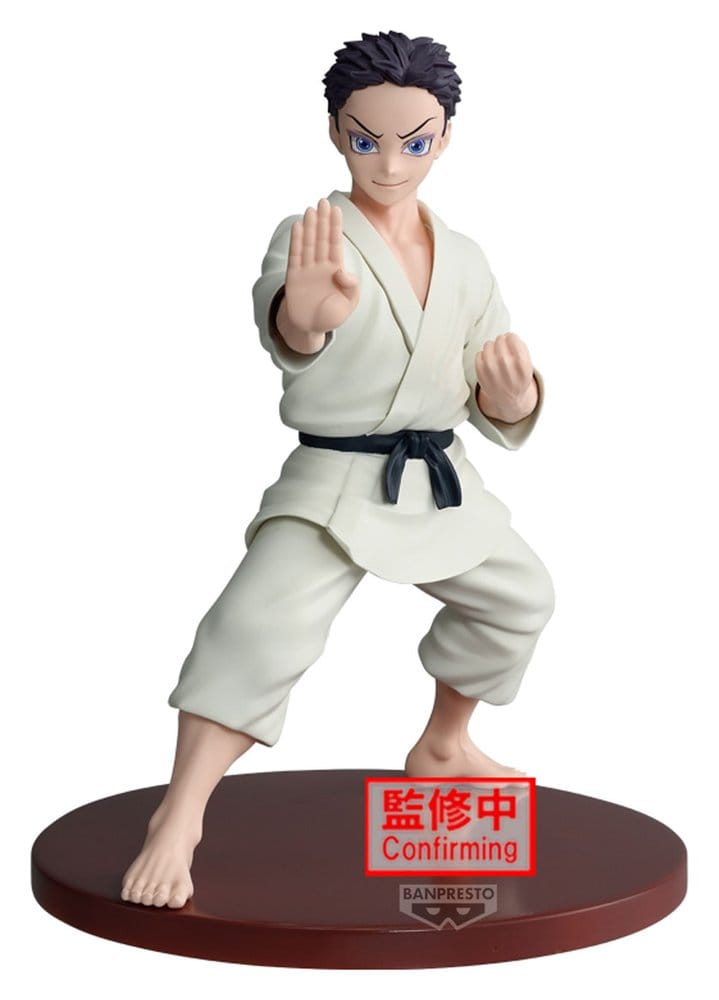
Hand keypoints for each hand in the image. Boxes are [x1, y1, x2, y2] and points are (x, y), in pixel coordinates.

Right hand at [284, 198, 359, 336]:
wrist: (310, 329)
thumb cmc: (331, 317)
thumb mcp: (348, 304)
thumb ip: (351, 288)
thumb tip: (342, 272)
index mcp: (336, 271)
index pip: (335, 244)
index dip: (335, 227)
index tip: (337, 209)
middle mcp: (321, 266)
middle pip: (322, 239)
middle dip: (323, 220)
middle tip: (323, 201)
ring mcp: (307, 270)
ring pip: (309, 244)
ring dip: (309, 227)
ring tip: (311, 209)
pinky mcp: (293, 277)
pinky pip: (295, 255)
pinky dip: (296, 241)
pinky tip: (298, 226)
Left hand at [474, 332, 537, 423]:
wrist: (509, 399)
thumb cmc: (518, 378)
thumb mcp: (527, 365)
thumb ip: (521, 349)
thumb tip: (508, 336)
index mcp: (522, 366)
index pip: (513, 339)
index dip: (511, 337)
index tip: (511, 339)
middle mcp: (506, 369)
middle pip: (500, 340)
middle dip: (501, 339)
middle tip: (503, 345)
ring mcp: (491, 372)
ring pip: (488, 345)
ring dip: (492, 346)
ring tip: (496, 354)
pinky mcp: (480, 374)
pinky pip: (478, 354)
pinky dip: (483, 355)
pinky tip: (489, 362)